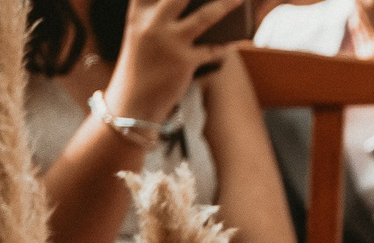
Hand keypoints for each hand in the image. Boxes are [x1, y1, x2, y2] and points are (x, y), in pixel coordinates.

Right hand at [100, 0, 245, 131]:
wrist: (132, 102)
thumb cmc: (141, 65)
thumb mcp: (142, 34)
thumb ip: (159, 16)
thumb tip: (199, 6)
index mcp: (138, 12)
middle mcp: (152, 23)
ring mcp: (168, 42)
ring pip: (205, 16)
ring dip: (226, 5)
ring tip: (241, 0)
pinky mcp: (184, 62)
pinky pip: (214, 49)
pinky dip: (229, 44)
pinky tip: (241, 38)